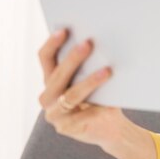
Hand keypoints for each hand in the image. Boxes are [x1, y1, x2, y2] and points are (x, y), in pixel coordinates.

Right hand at [37, 29, 157, 158]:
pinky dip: (97, 101)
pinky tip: (110, 94)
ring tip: (107, 70)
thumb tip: (101, 43)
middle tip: (88, 44)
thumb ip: (91, 66)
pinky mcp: (66, 127)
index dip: (53, 43)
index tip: (64, 30)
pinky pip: (82, 112)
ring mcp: (54, 114)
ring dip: (89, 81)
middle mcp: (48, 97)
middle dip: (73, 58)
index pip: (46, 58)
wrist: (112, 128)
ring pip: (70, 94)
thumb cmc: (104, 99)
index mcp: (52, 81)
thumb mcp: (95, 81)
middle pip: (57, 75)